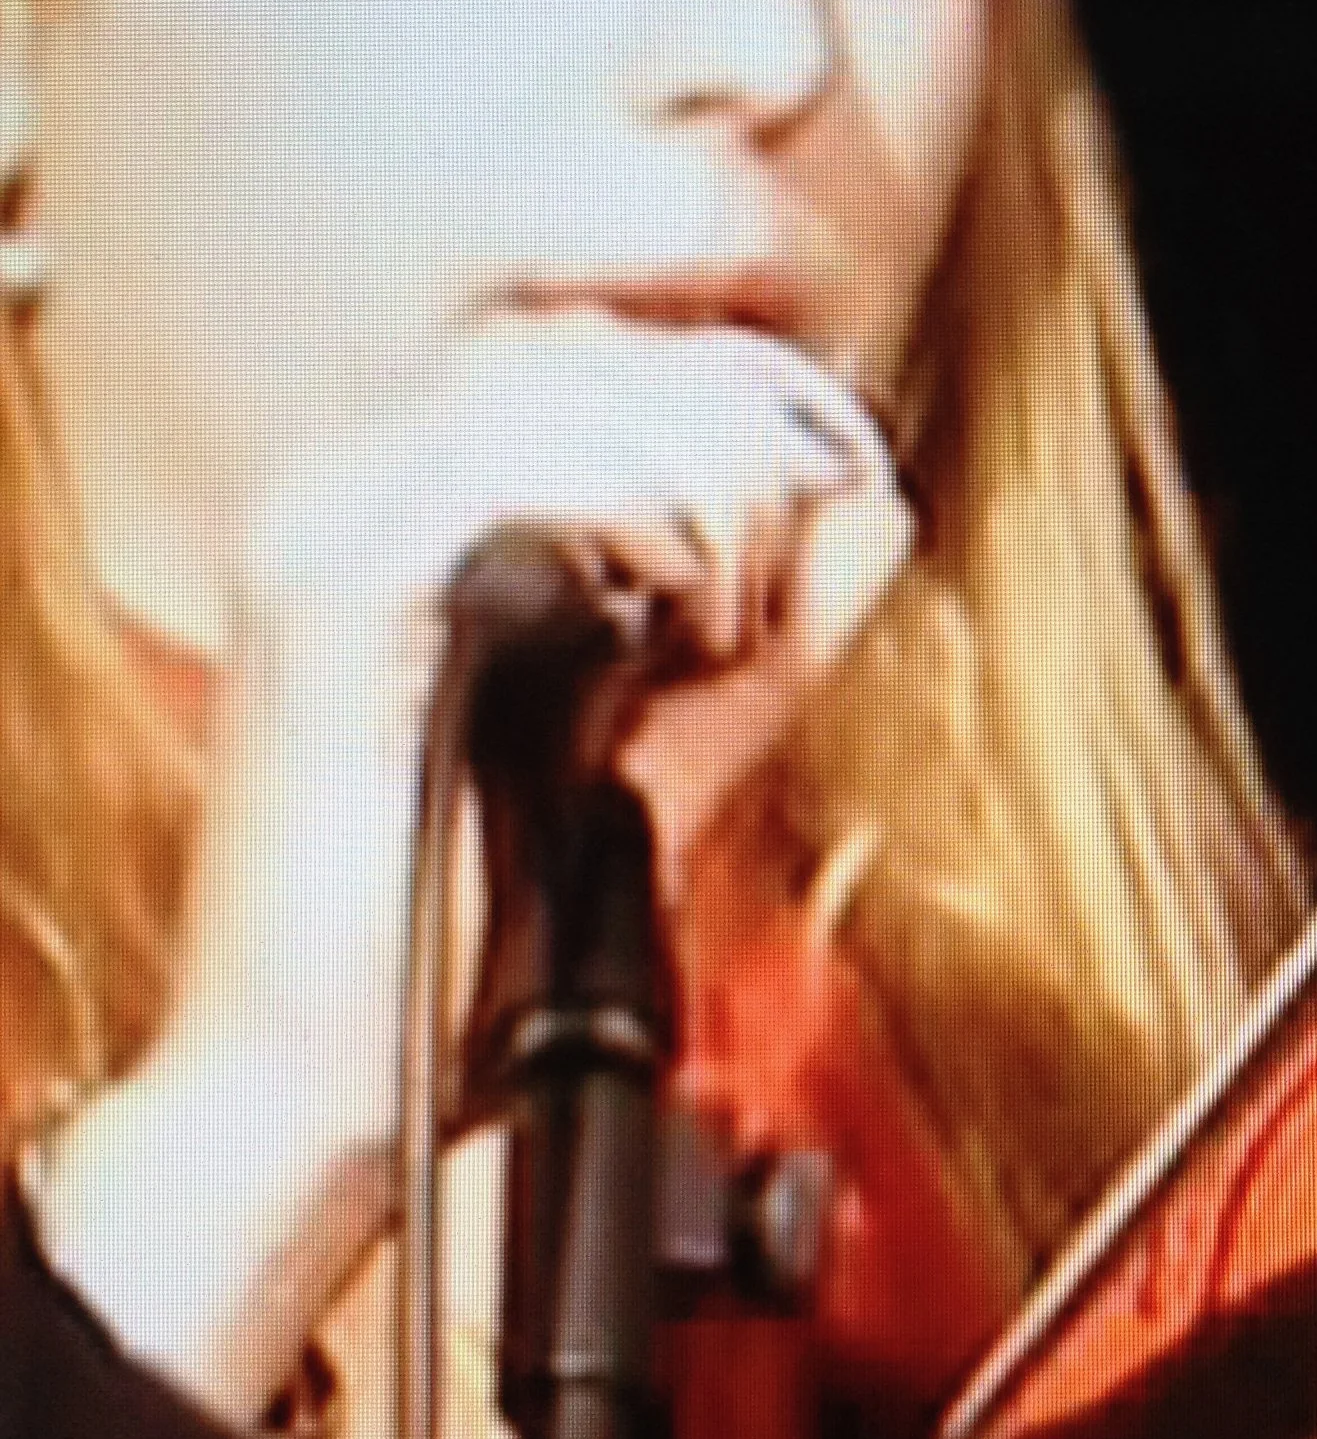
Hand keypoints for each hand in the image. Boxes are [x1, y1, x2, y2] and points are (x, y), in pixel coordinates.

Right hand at [35, 310, 911, 1417]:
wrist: (339, 1090)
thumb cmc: (470, 946)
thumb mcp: (670, 747)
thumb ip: (772, 624)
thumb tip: (868, 504)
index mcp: (413, 506)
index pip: (602, 351)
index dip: (743, 404)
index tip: (825, 502)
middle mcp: (356, 488)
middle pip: (595, 348)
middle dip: (737, 446)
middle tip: (770, 591)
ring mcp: (328, 525)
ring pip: (567, 384)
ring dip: (703, 486)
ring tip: (717, 627)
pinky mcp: (326, 590)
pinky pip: (511, 469)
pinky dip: (635, 518)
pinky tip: (668, 621)